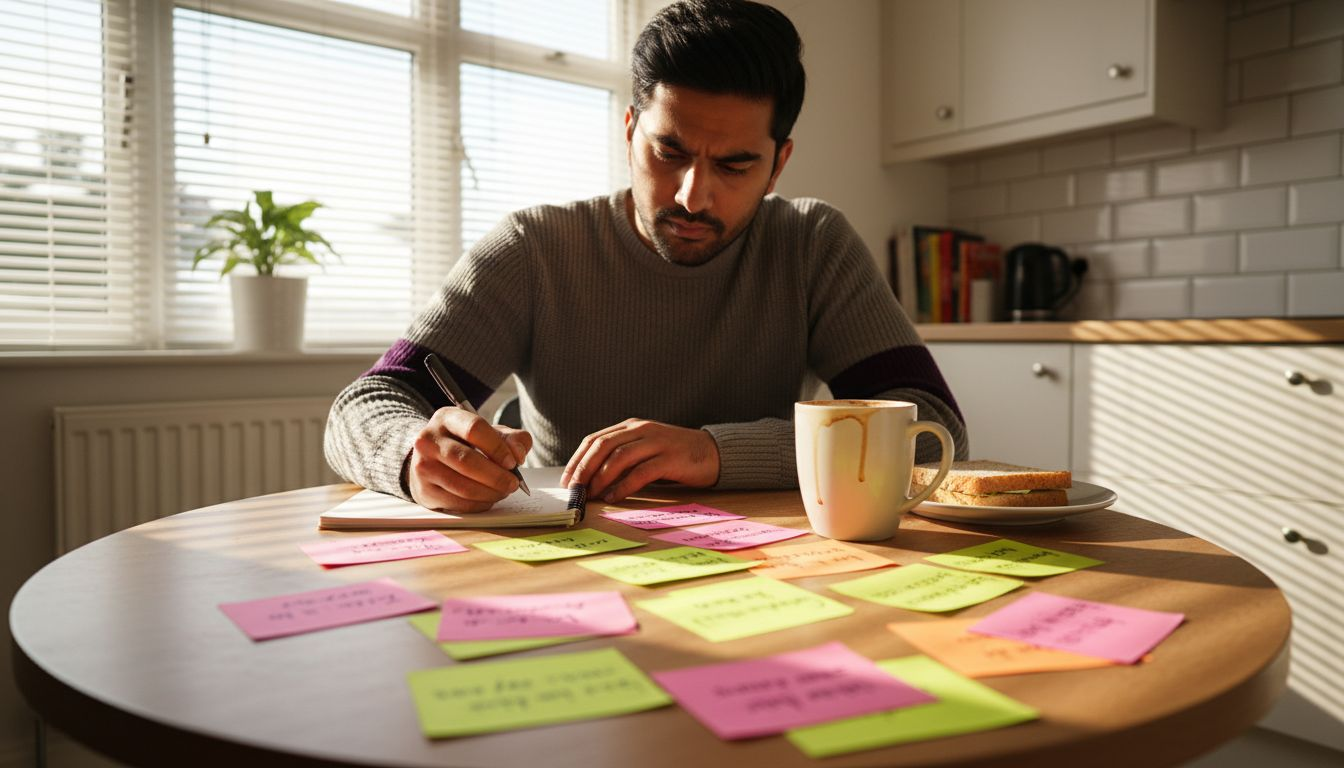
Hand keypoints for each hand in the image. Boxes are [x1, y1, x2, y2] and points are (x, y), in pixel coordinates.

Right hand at [408, 407, 531, 512]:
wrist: (432, 460)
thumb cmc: (466, 444)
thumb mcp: (489, 433)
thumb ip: (511, 438)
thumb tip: (518, 454)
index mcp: (447, 418)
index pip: (474, 429)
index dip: (497, 447)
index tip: (513, 462)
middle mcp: (429, 440)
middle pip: (467, 461)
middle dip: (496, 476)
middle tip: (513, 483)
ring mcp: (423, 467)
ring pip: (463, 486)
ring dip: (490, 493)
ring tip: (504, 491)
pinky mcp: (425, 491)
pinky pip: (458, 503)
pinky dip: (480, 504)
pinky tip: (489, 498)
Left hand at [561, 419, 719, 501]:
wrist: (713, 453)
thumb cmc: (674, 456)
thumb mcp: (645, 449)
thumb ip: (622, 457)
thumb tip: (591, 480)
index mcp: (632, 426)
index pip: (595, 439)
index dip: (577, 459)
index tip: (566, 479)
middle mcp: (642, 430)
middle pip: (603, 446)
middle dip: (584, 469)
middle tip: (574, 489)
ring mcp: (657, 442)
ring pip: (619, 457)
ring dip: (601, 478)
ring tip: (591, 495)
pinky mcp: (670, 458)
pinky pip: (641, 472)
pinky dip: (624, 486)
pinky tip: (614, 497)